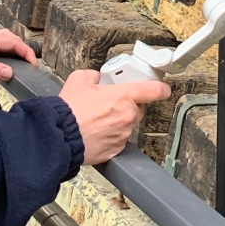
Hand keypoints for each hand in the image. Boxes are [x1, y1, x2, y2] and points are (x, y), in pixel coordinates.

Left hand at [0, 27, 37, 80]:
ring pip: (9, 41)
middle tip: (32, 64)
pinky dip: (11, 52)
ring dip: (18, 50)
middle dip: (24, 50)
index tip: (33, 63)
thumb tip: (9, 72)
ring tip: (25, 61)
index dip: (26, 52)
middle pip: (13, 39)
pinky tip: (13, 59)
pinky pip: (3, 45)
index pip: (13, 41)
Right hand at [57, 70, 171, 165]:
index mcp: (123, 96)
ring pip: (126, 125)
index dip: (161, 88)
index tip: (164, 89)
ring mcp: (123, 135)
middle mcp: (128, 116)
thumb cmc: (70, 110)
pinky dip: (110, 136)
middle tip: (108, 103)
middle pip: (137, 109)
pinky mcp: (116, 150)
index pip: (153, 90)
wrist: (60, 136)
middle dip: (126, 105)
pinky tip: (95, 132)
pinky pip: (118, 140)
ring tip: (96, 119)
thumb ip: (94, 75)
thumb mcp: (79, 79)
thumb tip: (97, 78)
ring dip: (117, 121)